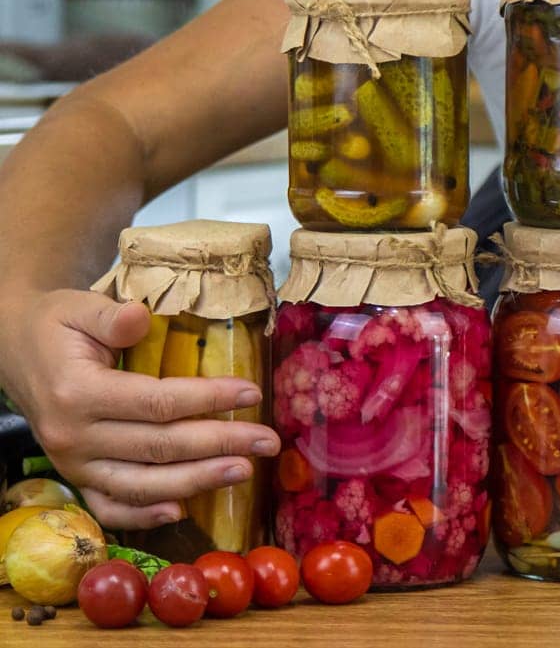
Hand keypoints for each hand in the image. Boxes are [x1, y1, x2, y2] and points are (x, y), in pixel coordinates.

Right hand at [0, 289, 279, 527]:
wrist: (11, 351)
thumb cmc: (55, 327)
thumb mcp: (78, 308)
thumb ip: (111, 316)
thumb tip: (140, 317)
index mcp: (77, 392)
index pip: (156, 402)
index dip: (207, 399)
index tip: (252, 392)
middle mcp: (73, 436)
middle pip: (159, 447)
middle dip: (220, 444)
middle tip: (268, 440)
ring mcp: (72, 463)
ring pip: (142, 484)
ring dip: (197, 482)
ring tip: (245, 471)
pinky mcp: (75, 477)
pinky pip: (110, 507)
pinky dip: (144, 517)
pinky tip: (182, 512)